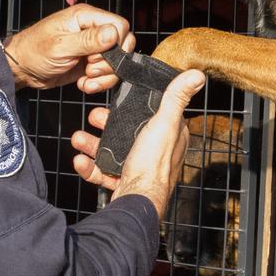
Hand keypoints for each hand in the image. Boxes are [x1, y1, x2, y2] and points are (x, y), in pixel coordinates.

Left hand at [1, 4, 135, 90]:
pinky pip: (108, 73)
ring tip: (86, 79)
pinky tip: (84, 84)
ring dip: (105, 75)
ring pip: (118, 62)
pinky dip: (99, 82)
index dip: (116, 44)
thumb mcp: (61, 46)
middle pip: (123, 44)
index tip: (96, 56)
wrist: (23, 69)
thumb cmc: (34, 51)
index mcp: (85, 17)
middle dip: (110, 62)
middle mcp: (92, 29)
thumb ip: (88, 40)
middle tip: (90, 68)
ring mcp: (93, 47)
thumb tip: (113, 33)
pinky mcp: (91, 63)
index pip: (119, 25)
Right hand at [69, 69, 205, 217]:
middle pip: (127, 132)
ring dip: (92, 145)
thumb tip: (197, 75)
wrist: (136, 200)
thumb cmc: (153, 164)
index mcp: (169, 136)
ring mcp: (139, 168)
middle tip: (93, 118)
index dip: (133, 106)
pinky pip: (103, 171)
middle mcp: (156, 152)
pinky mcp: (124, 182)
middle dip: (105, 124)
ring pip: (112, 151)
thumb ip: (176, 98)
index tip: (115, 100)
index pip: (151, 114)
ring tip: (78, 139)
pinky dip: (90, 166)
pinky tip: (80, 160)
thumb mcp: (165, 123)